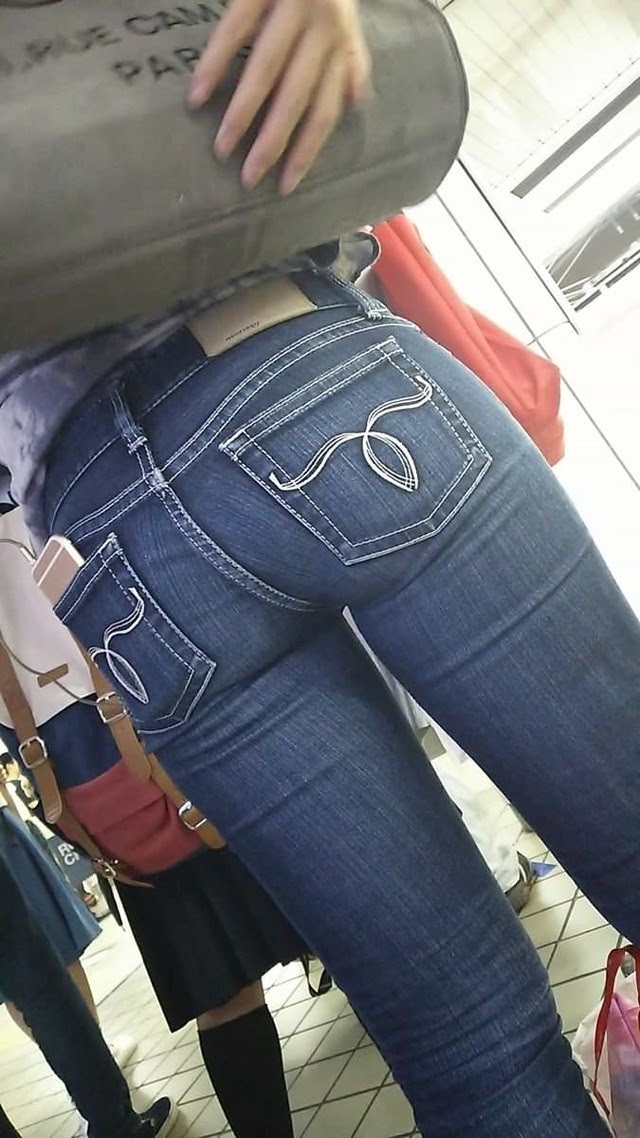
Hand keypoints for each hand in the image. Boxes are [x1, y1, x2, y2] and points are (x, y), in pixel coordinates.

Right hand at [189, 0, 370, 194]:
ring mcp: (292, 4)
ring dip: (243, 112)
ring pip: (266, 69)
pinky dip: (215, 62)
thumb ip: (351, 60)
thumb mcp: (348, 19)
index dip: (306, 151)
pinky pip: (235, 27)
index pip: (324, 110)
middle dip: (272, 142)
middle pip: (296, 98)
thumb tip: (355, 103)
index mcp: (340, 43)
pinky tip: (197, 94)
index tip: (284, 186)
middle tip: (249, 177)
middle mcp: (322, 28)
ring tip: (222, 146)